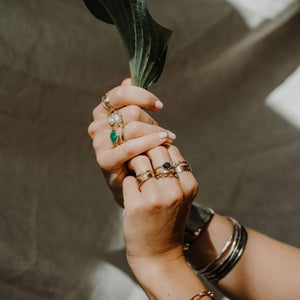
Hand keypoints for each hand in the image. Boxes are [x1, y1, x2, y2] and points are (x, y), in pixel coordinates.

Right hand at [88, 79, 175, 205]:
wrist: (132, 179)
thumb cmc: (136, 148)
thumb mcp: (135, 123)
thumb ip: (131, 101)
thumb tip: (128, 78)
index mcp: (102, 112)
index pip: (120, 94)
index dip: (142, 96)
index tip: (159, 106)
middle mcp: (96, 125)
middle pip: (131, 112)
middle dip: (152, 122)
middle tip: (165, 133)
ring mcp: (98, 144)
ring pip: (133, 128)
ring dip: (155, 133)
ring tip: (168, 139)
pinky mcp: (104, 161)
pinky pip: (130, 148)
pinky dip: (149, 144)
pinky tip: (163, 143)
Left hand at [122, 145, 198, 272]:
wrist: (159, 255)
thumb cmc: (168, 222)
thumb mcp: (181, 197)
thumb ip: (175, 173)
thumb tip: (158, 144)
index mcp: (189, 185)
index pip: (172, 150)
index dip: (160, 149)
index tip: (152, 156)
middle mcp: (175, 190)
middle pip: (156, 150)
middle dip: (145, 151)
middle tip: (140, 160)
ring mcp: (155, 198)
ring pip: (140, 160)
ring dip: (134, 164)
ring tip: (134, 174)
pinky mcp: (136, 205)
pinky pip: (127, 179)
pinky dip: (127, 182)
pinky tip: (131, 192)